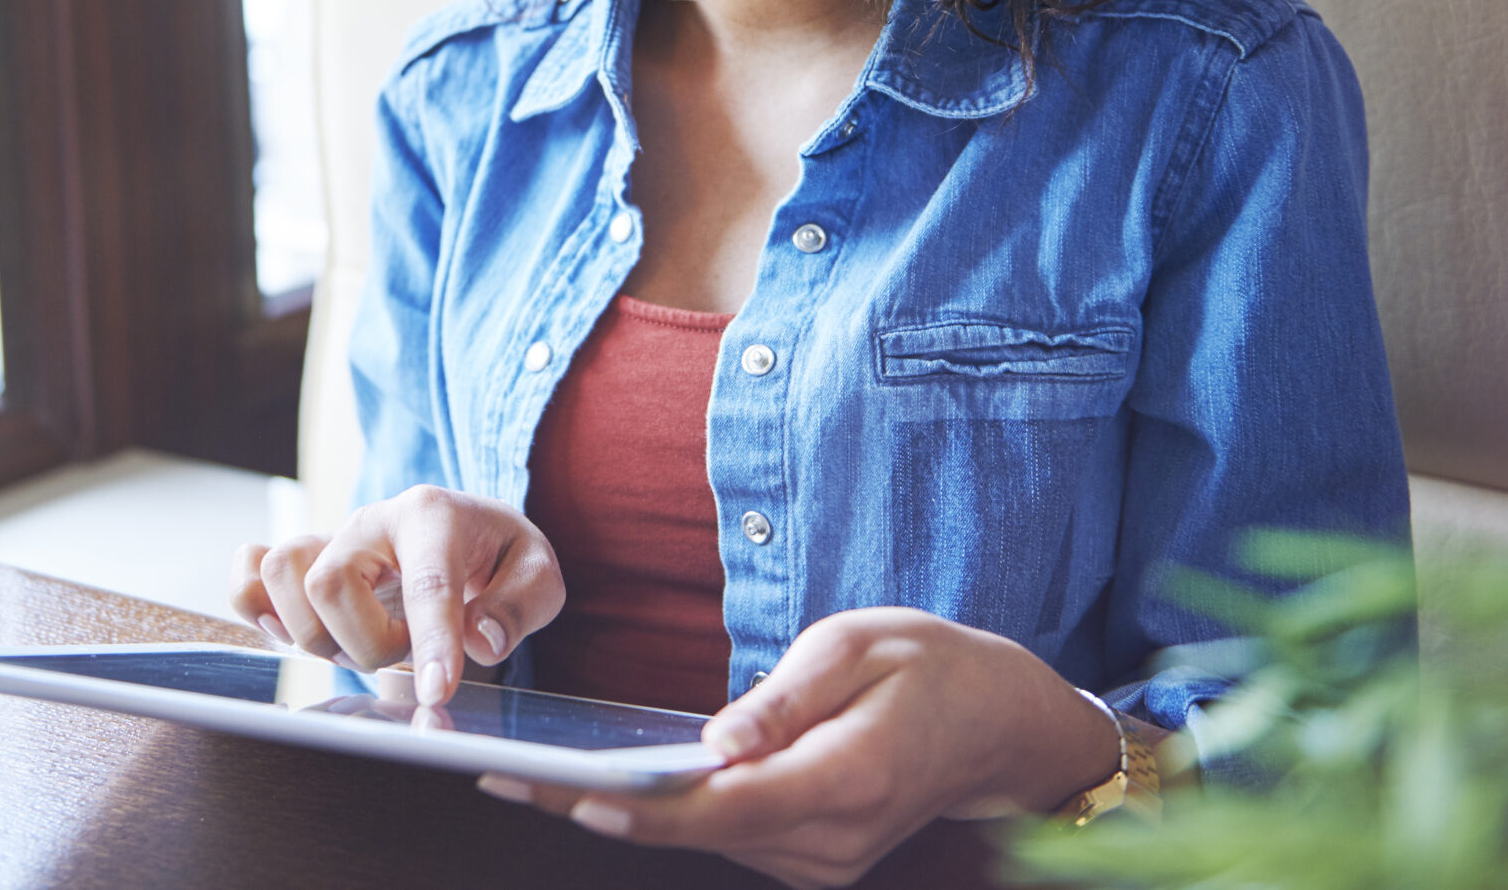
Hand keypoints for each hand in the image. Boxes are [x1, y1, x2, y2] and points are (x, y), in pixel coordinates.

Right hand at [229, 485, 564, 705]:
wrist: (470, 529)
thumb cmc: (500, 556)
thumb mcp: (538, 575)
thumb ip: (519, 607)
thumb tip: (479, 640)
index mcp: (435, 516)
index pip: (426, 584)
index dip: (430, 644)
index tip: (437, 693)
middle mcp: (373, 520)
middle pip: (330, 583)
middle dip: (364, 641)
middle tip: (401, 650)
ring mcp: (332, 537)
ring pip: (282, 573)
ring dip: (316, 631)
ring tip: (359, 641)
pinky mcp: (305, 559)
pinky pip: (249, 570)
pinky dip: (255, 603)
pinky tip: (290, 627)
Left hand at [477, 608, 1119, 887]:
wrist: (1001, 725)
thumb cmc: (929, 666)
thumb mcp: (858, 647)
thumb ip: (785, 699)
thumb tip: (715, 742)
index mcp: (846, 780)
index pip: (723, 808)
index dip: (640, 806)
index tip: (567, 794)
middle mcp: (832, 839)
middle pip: (696, 835)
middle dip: (595, 808)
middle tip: (505, 780)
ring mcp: (825, 861)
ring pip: (706, 841)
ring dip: (624, 814)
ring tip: (532, 780)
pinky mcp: (815, 859)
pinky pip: (728, 838)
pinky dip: (670, 814)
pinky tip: (609, 786)